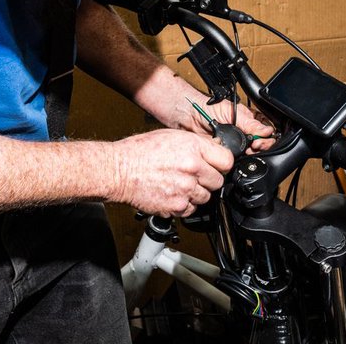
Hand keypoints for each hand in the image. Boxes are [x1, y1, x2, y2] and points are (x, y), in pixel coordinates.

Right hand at [110, 129, 233, 217]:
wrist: (119, 171)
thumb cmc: (139, 152)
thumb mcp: (171, 136)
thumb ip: (196, 144)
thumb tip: (213, 149)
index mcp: (193, 148)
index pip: (227, 160)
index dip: (221, 163)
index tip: (216, 165)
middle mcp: (192, 168)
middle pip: (218, 181)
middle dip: (208, 179)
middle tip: (193, 175)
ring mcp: (186, 189)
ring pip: (206, 197)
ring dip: (196, 192)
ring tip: (179, 184)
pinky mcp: (177, 206)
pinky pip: (192, 209)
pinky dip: (184, 204)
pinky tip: (173, 193)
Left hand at [179, 93, 276, 152]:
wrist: (189, 116)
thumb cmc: (208, 109)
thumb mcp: (231, 111)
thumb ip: (250, 122)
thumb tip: (266, 131)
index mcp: (248, 123)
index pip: (264, 134)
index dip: (265, 139)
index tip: (259, 141)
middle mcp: (243, 135)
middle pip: (260, 146)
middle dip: (260, 148)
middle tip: (255, 146)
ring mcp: (234, 146)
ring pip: (249, 155)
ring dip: (251, 155)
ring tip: (247, 151)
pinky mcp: (224, 155)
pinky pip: (234, 161)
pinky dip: (237, 161)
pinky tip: (237, 157)